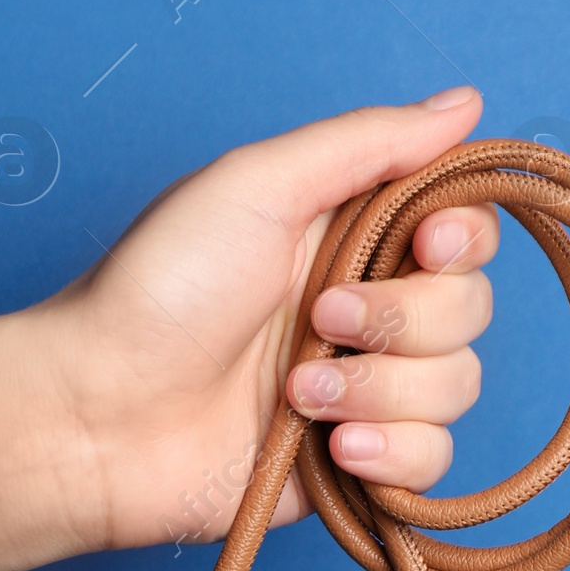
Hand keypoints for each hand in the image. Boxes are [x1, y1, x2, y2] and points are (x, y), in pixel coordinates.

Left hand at [14, 87, 498, 554]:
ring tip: (295, 394)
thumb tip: (466, 103)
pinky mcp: (354, 467)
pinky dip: (392, 453)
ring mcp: (363, 392)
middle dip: (402, 319)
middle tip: (316, 319)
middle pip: (468, 311)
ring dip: (381, 389)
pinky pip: (431, 462)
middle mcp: (366, 310)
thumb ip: (368, 143)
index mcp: (349, 236)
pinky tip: (330, 448)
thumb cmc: (156, 291)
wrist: (100, 415)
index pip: (464, 233)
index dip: (462, 241)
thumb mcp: (257, 184)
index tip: (424, 245)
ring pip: (456, 387)